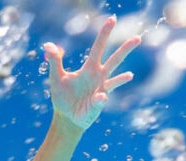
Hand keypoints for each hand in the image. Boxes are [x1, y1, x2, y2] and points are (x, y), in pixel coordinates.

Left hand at [43, 15, 140, 129]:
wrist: (66, 117)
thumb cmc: (62, 97)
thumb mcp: (56, 78)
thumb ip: (55, 61)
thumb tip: (47, 45)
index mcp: (89, 68)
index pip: (98, 47)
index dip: (105, 33)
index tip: (112, 19)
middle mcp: (99, 76)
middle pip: (114, 60)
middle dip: (125, 49)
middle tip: (137, 38)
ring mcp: (102, 89)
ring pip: (115, 79)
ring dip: (124, 75)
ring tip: (131, 75)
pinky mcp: (99, 103)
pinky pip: (102, 98)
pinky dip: (101, 97)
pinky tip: (103, 95)